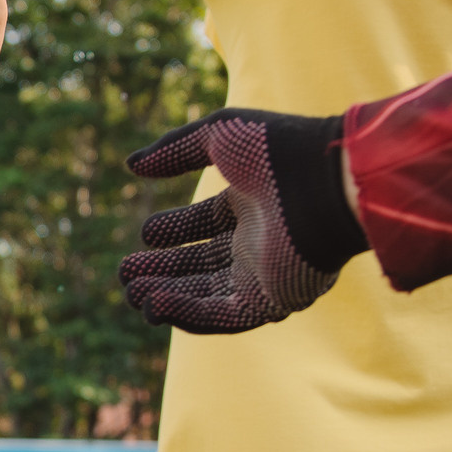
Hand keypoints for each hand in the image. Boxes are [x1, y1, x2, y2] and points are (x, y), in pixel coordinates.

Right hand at [116, 108, 366, 334]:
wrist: (327, 183)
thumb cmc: (279, 151)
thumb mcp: (218, 134)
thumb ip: (174, 149)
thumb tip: (132, 166)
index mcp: (253, 202)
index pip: (205, 223)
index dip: (174, 230)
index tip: (146, 234)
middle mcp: (259, 241)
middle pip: (201, 265)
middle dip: (161, 271)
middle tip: (125, 274)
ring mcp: (265, 274)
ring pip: (207, 296)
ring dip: (167, 298)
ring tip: (132, 293)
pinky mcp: (272, 299)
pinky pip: (224, 316)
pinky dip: (189, 314)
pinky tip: (156, 305)